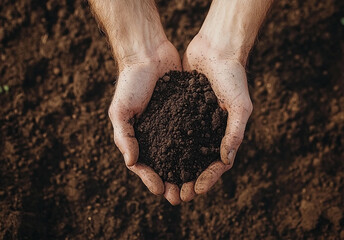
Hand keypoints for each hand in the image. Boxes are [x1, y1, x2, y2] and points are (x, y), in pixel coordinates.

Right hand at [108, 41, 182, 204]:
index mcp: (138, 137)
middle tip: (180, 197)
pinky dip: (197, 150)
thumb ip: (124, 137)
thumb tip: (131, 163)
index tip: (162, 190)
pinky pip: (193, 135)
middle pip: (164, 165)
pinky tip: (206, 160)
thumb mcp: (121, 110)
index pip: (144, 166)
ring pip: (180, 155)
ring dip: (186, 172)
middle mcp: (155, 135)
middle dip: (171, 182)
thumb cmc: (131, 82)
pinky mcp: (186, 114)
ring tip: (194, 186)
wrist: (149, 55)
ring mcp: (171, 126)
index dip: (151, 180)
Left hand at [180, 35, 252, 200]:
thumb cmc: (233, 76)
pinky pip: (173, 131)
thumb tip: (226, 160)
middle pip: (198, 162)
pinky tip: (155, 156)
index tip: (195, 191)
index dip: (208, 179)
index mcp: (225, 132)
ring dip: (175, 168)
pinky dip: (166, 146)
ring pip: (184, 150)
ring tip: (164, 183)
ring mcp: (194, 120)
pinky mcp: (181, 109)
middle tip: (177, 196)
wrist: (217, 48)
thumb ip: (235, 131)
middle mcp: (209, 130)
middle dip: (188, 180)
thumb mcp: (239, 104)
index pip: (217, 163)